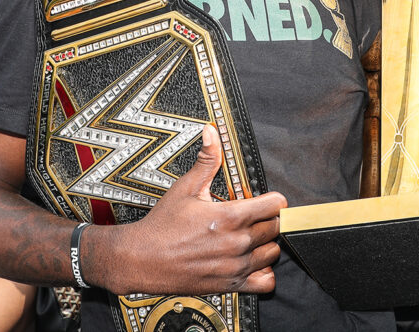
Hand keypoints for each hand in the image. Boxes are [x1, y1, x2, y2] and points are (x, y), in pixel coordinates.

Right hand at [95, 124, 287, 295]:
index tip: (266, 199)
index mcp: (229, 216)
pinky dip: (264, 271)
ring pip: (273, 253)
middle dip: (270, 219)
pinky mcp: (230, 285)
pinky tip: (251, 259)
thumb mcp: (185, 187)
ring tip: (252, 235)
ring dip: (267, 243)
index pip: (275, 206)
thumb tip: (211, 132)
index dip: (274, 199)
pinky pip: (265, 282)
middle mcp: (237, 243)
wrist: (142, 259)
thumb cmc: (163, 224)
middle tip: (256, 215)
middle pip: (276, 228)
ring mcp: (235, 266)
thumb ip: (206, 160)